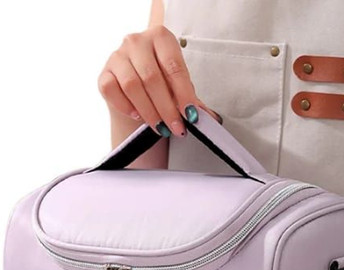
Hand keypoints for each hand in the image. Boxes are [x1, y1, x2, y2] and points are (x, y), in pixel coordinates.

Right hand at [98, 25, 220, 136]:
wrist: (138, 91)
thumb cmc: (163, 86)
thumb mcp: (180, 89)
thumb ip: (192, 101)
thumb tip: (210, 118)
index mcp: (161, 38)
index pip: (174, 67)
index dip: (183, 94)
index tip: (191, 115)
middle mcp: (137, 41)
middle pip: (152, 78)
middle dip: (167, 109)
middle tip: (177, 129)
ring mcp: (118, 56)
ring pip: (132, 86)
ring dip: (149, 112)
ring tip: (160, 128)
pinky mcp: (104, 73)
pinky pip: (112, 90)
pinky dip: (126, 107)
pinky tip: (138, 116)